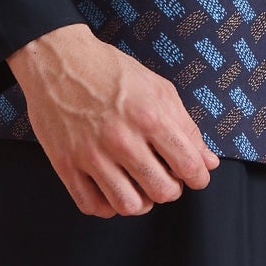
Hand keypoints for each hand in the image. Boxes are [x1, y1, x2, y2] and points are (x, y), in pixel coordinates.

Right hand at [8, 24, 218, 217]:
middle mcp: (121, 139)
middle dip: (171, 189)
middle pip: (162, 191)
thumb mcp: (157, 89)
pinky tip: (112, 189)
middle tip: (165, 178)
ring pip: (128, 205)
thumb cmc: (109, 71)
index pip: (188, 165)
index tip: (194, 176)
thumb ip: (186, 126)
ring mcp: (91, 154)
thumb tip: (208, 161)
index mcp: (149, 117)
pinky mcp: (65, 163)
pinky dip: (107, 206)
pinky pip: (92, 205)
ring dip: (141, 202)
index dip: (198, 177)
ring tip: (139, 187)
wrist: (57, 60)